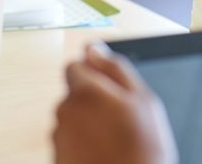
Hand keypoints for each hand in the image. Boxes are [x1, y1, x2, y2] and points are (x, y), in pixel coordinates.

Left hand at [54, 42, 176, 163]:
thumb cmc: (143, 151)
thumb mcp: (143, 100)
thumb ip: (115, 67)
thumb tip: (94, 48)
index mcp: (85, 91)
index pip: (74, 66)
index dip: (95, 74)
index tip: (111, 90)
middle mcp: (65, 111)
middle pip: (73, 94)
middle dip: (93, 101)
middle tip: (120, 119)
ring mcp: (59, 138)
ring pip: (72, 119)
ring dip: (88, 125)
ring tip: (114, 142)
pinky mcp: (58, 158)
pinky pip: (69, 143)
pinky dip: (83, 146)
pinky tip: (104, 155)